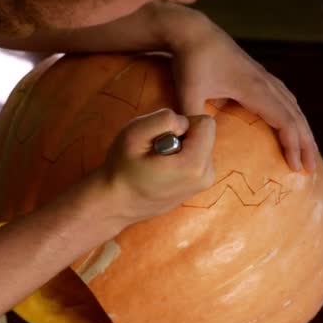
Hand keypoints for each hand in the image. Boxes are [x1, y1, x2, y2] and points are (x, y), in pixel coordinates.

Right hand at [99, 109, 215, 225]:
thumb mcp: (134, 133)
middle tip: (156, 151)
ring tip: (157, 162)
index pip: (206, 122)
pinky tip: (162, 170)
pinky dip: (181, 157)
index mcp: (195, 164)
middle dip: (182, 135)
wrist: (115, 203)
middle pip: (205, 134)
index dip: (181, 124)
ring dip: (180, 146)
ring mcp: (204, 183)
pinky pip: (196, 158)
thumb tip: (184, 122)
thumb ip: (164, 119)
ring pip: (200, 145)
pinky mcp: (198, 186)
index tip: (161, 138)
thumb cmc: (121, 168)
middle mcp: (206, 175)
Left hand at [168, 10, 317, 171]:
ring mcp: (263, 77)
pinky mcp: (256, 74)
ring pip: (292, 106)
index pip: (285, 121)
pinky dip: (293, 114)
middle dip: (305, 143)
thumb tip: (195, 148)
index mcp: (254, 90)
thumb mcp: (188, 92)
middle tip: (310, 170)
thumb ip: (192, 119)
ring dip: (302, 129)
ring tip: (307, 151)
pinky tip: (292, 122)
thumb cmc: (190, 61)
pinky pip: (284, 97)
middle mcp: (265, 83)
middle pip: (295, 116)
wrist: (193, 32)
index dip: (294, 145)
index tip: (297, 168)